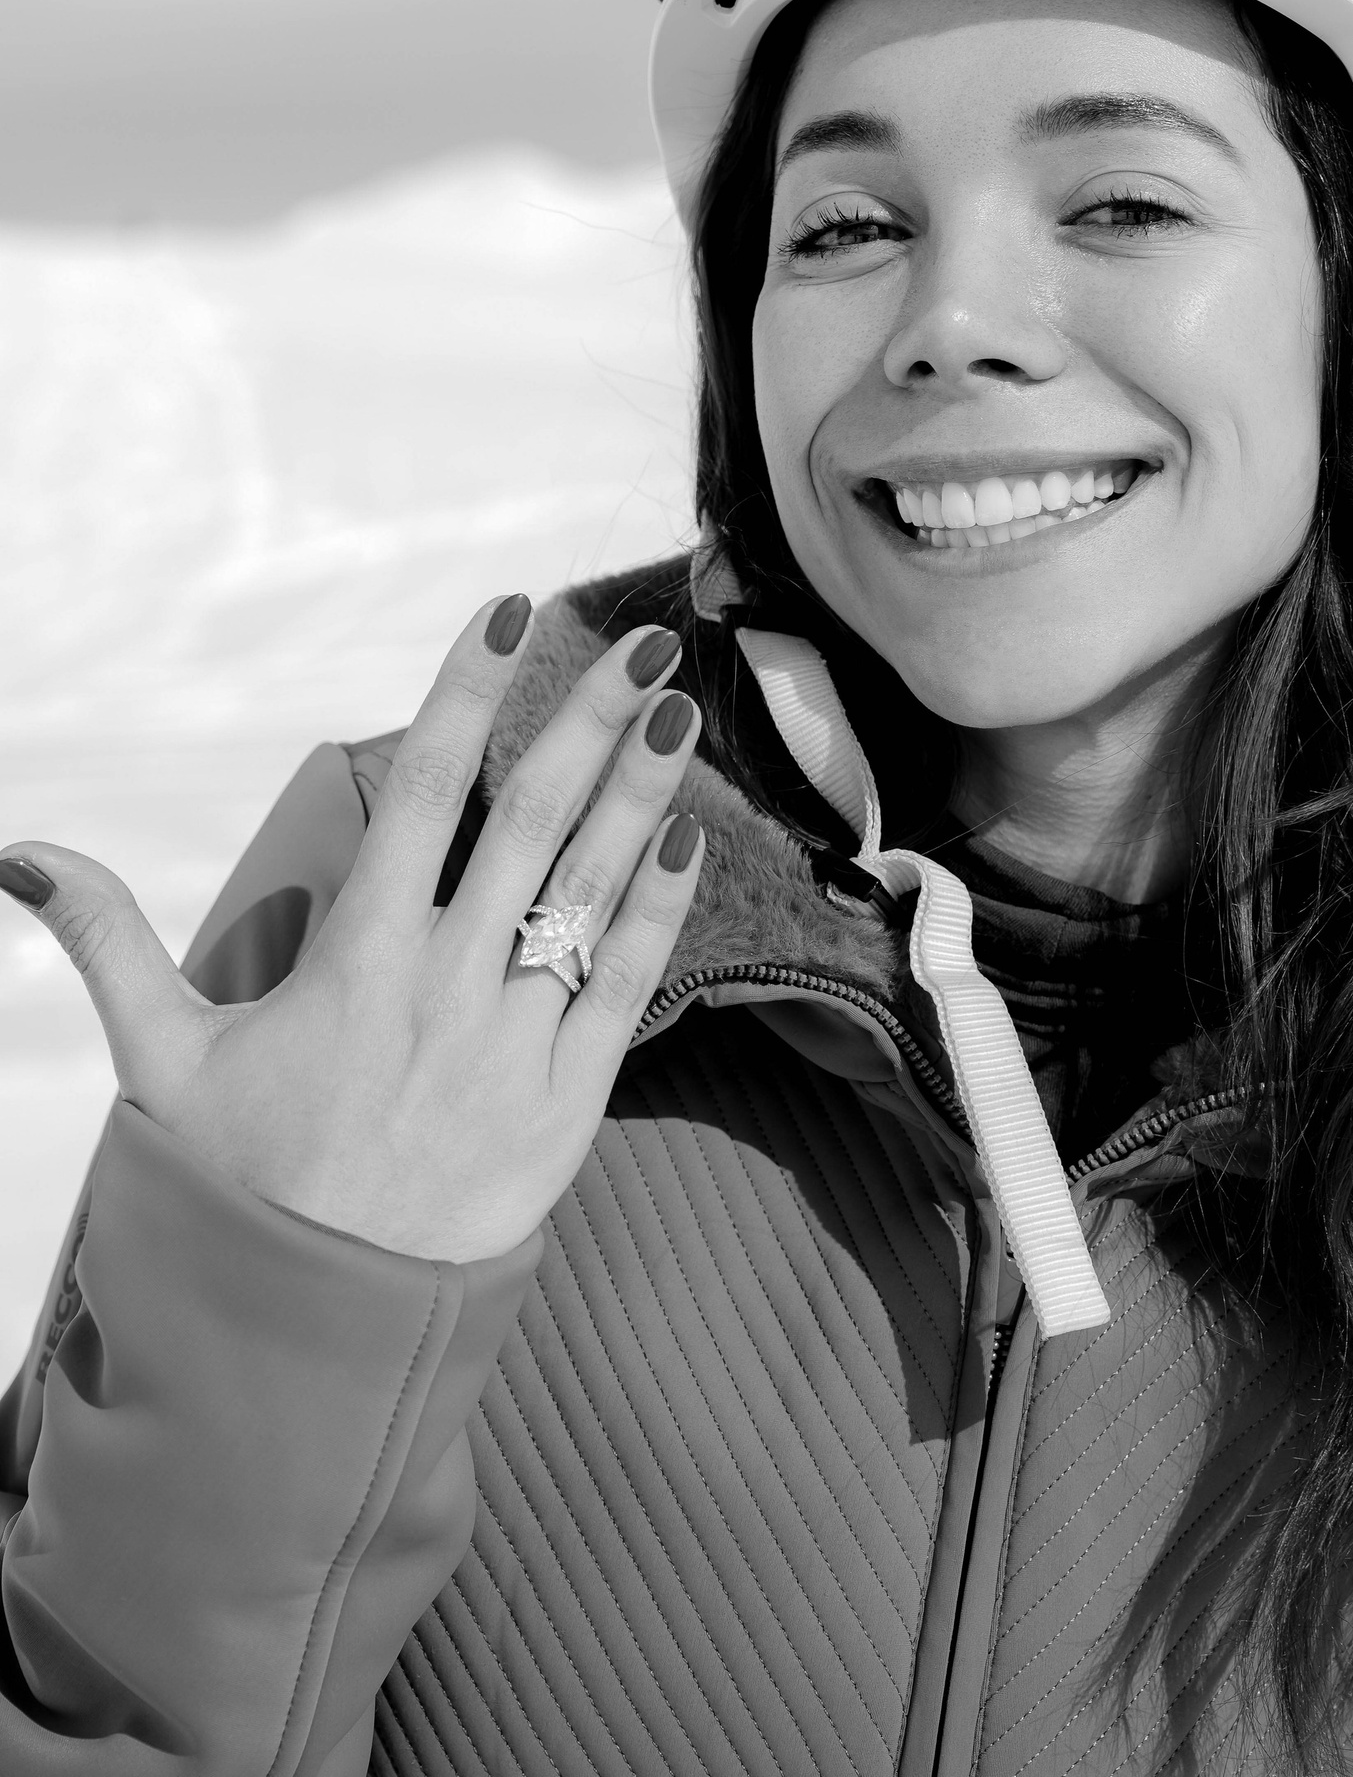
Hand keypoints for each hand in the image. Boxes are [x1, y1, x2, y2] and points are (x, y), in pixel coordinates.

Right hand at [0, 598, 707, 1261]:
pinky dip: (661, 910)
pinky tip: (688, 838)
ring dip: (644, 792)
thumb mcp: (162, 1062)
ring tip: (681, 707)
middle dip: (588, 719)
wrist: (312, 1339)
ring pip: (594, 890)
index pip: (419, 792)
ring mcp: (515, 1044)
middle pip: (532, 821)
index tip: (510, 611)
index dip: (465, 692)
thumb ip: (109, 942)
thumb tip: (22, 852)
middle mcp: (445, 988)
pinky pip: (627, 987)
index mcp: (356, 962)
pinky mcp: (568, 1105)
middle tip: (646, 639)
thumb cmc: (237, 1189)